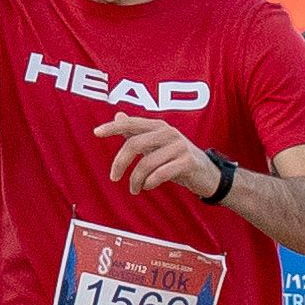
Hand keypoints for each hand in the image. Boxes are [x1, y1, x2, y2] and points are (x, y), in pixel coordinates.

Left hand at [98, 108, 227, 207]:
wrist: (208, 174)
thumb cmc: (177, 159)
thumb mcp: (156, 144)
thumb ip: (137, 132)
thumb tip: (117, 115)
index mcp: (158, 126)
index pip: (131, 123)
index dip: (113, 127)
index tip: (96, 132)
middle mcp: (168, 133)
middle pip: (134, 144)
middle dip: (120, 163)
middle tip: (113, 178)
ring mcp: (179, 146)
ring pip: (146, 163)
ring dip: (136, 180)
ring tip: (134, 189)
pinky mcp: (188, 162)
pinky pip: (161, 173)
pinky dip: (150, 182)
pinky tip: (147, 186)